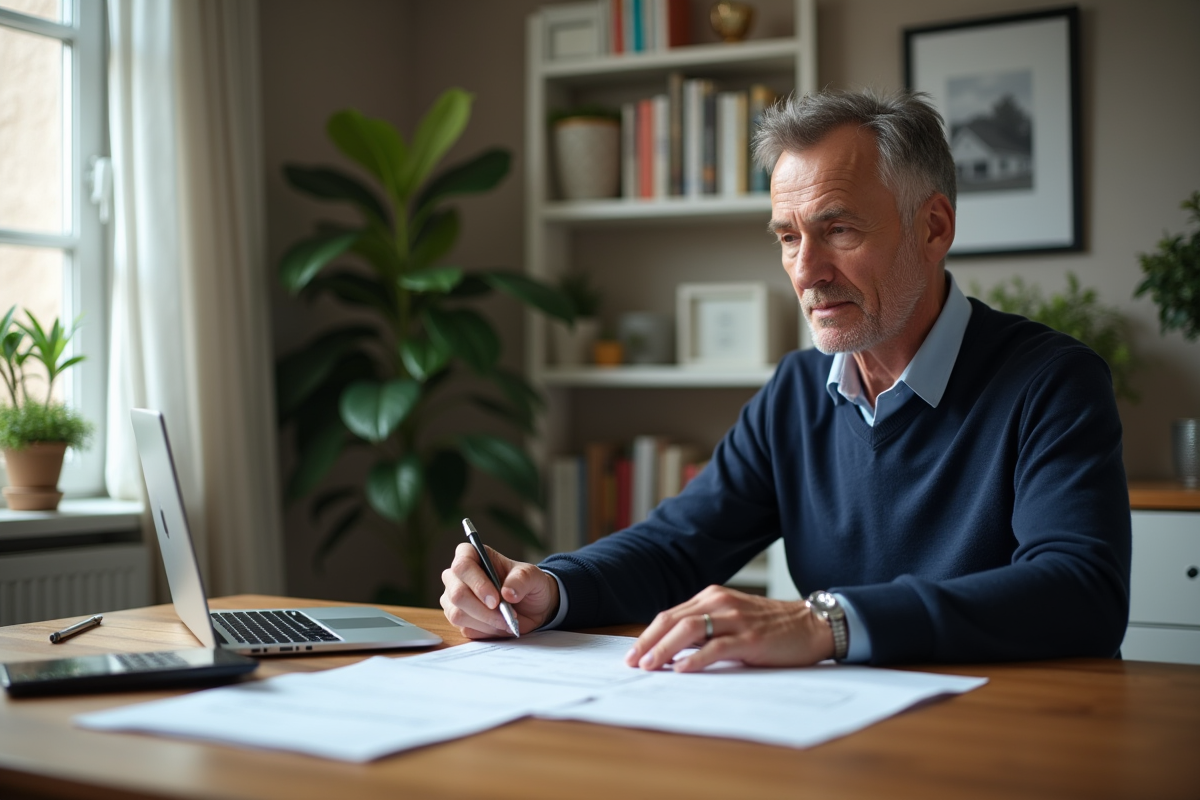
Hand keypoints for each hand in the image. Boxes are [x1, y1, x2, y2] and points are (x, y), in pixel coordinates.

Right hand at [440, 543, 559, 638]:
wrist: (532, 607)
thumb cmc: (528, 584)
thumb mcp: (533, 576)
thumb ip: (522, 580)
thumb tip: (507, 593)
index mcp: (472, 555)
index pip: (462, 565)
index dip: (477, 583)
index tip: (496, 599)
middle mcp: (458, 576)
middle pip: (457, 594)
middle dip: (482, 609)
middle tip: (505, 614)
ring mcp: (454, 599)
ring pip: (458, 614)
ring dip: (486, 621)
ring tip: (506, 620)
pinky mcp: (459, 619)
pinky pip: (466, 629)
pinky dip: (486, 631)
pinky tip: (500, 625)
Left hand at [624, 585, 834, 671]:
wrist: (811, 625)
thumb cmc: (771, 627)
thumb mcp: (733, 619)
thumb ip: (706, 628)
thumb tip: (670, 651)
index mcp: (712, 597)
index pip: (670, 615)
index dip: (648, 635)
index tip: (632, 654)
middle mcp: (720, 603)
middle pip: (672, 620)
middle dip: (647, 642)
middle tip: (632, 662)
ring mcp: (735, 619)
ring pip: (689, 631)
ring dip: (664, 649)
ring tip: (649, 666)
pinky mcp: (750, 638)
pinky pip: (716, 647)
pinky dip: (695, 659)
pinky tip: (681, 670)